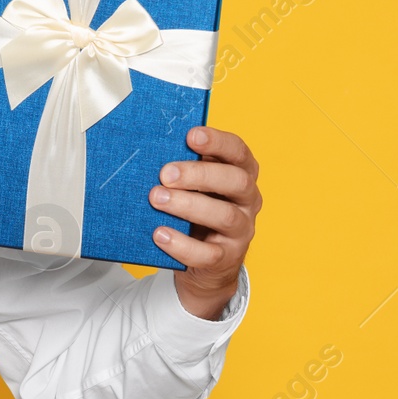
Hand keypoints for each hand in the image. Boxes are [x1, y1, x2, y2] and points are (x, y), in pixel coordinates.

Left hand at [149, 126, 260, 319]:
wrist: (205, 262)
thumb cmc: (196, 210)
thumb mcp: (194, 186)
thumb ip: (183, 168)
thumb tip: (148, 150)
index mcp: (241, 174)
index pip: (239, 152)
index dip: (218, 142)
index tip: (191, 136)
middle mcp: (248, 200)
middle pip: (236, 181)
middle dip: (200, 174)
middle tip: (165, 173)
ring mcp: (242, 231)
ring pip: (225, 215)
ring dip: (188, 205)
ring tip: (157, 199)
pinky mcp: (227, 258)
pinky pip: (208, 254)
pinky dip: (182, 244)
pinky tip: (160, 234)